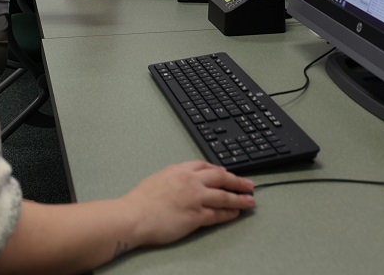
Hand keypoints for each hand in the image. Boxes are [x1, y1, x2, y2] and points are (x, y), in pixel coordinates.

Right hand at [120, 161, 254, 248]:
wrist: (133, 216)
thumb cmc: (139, 201)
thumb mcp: (157, 179)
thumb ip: (173, 178)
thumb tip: (181, 182)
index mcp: (180, 170)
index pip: (206, 166)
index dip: (220, 170)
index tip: (227, 173)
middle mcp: (190, 181)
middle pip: (221, 178)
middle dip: (237, 181)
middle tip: (249, 184)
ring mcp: (195, 198)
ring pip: (224, 196)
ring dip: (239, 198)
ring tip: (249, 200)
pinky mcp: (195, 216)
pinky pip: (217, 214)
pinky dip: (228, 213)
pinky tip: (235, 213)